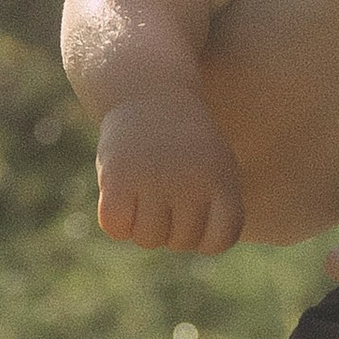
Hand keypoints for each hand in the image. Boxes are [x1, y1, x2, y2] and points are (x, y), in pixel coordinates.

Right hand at [96, 92, 244, 253]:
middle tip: (163, 196)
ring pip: (147, 239)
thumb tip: (203, 246)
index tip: (194, 218)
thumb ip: (216, 207)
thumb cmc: (185, 137)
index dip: (203, 239)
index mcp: (222, 180)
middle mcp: (191, 183)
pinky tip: (120, 196)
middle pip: (180, 242)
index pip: (219, 241)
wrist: (150, 91)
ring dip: (141, 224)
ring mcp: (154, 181)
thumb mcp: (216, 164)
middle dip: (170, 228)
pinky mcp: (118, 179)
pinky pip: (116, 227)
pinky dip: (115, 220)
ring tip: (143, 193)